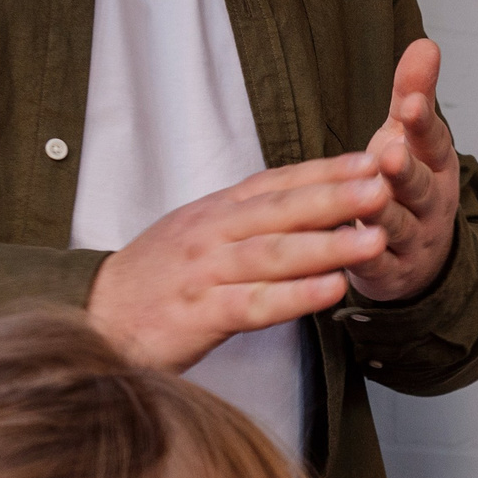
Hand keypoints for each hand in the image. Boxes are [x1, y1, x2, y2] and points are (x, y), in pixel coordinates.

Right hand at [87, 154, 390, 370]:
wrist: (94, 317)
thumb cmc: (157, 281)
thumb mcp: (199, 237)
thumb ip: (248, 223)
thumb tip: (309, 208)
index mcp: (215, 213)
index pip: (277, 184)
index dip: (325, 172)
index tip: (371, 160)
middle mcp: (211, 234)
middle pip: (281, 210)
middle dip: (335, 197)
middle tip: (384, 183)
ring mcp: (205, 273)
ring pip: (274, 254)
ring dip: (328, 244)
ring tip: (375, 238)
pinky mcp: (199, 315)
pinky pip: (255, 304)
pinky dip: (296, 296)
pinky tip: (333, 291)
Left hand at [345, 40, 462, 302]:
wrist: (417, 259)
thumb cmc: (406, 186)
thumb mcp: (410, 139)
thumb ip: (413, 94)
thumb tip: (426, 42)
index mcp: (436, 167)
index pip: (433, 142)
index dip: (422, 123)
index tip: (410, 102)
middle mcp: (430, 205)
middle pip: (419, 187)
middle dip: (406, 171)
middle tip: (392, 154)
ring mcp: (412, 241)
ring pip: (398, 226)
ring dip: (384, 213)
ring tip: (373, 196)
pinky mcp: (389, 273)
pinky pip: (376, 265)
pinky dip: (364, 258)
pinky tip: (349, 246)